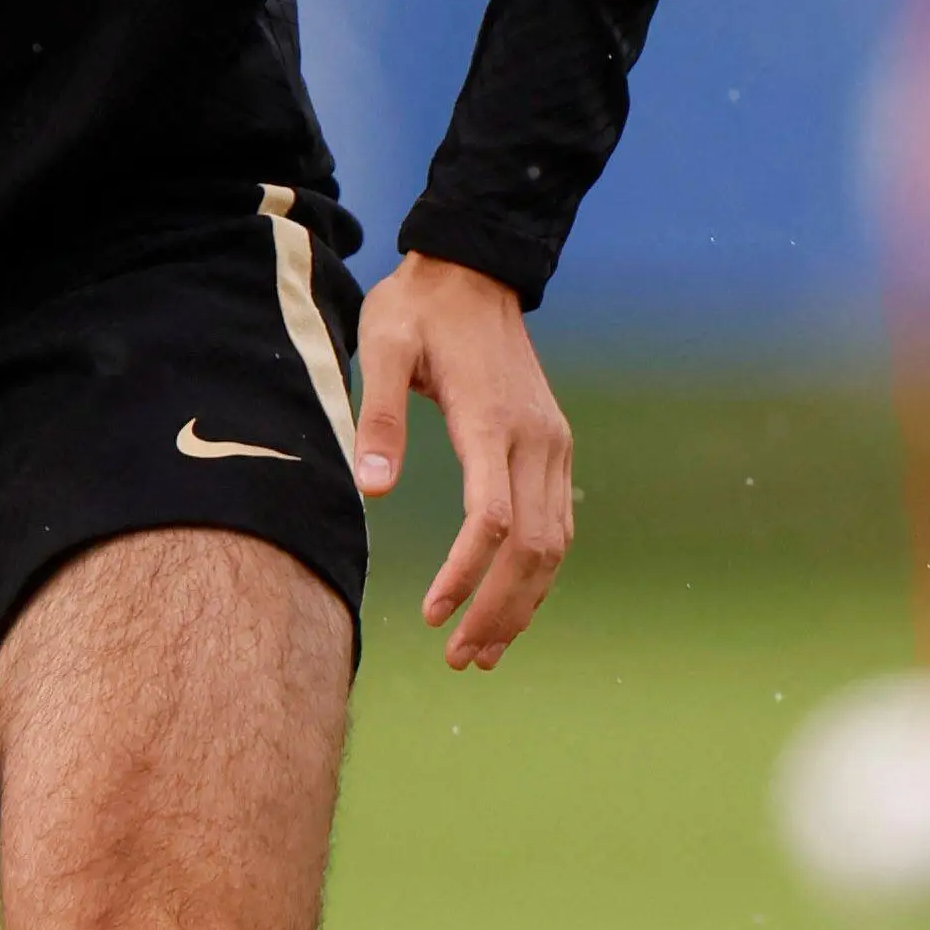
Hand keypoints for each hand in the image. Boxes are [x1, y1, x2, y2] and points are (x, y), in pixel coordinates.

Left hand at [351, 253, 573, 669]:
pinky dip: (538, 575)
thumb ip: (378, 417)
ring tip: (482, 652)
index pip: (493, 519)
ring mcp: (552, 445)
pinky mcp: (552, 447)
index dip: (466, 574)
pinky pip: (557, 526)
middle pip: (534, 547)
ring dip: (523, 603)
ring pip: (555, 545)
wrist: (474, 271)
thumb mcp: (383, 347)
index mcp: (491, 420)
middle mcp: (536, 440)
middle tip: (459, 658)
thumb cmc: (418, 309)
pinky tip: (510, 607)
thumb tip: (371, 488)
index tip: (434, 613)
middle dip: (499, 609)